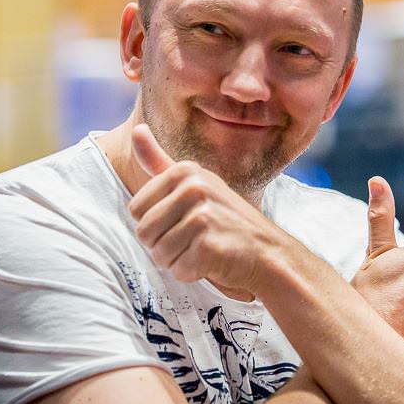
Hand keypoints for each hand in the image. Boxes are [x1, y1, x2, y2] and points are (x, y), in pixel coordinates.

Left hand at [128, 124, 292, 293]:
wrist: (268, 252)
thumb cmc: (226, 221)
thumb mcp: (195, 183)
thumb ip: (160, 162)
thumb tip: (137, 130)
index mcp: (185, 172)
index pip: (136, 210)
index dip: (155, 224)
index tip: (181, 221)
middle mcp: (194, 188)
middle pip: (143, 233)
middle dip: (162, 245)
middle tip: (193, 240)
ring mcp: (203, 216)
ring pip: (158, 254)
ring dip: (177, 261)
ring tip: (203, 250)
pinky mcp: (209, 246)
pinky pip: (178, 270)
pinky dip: (192, 273)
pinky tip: (212, 262)